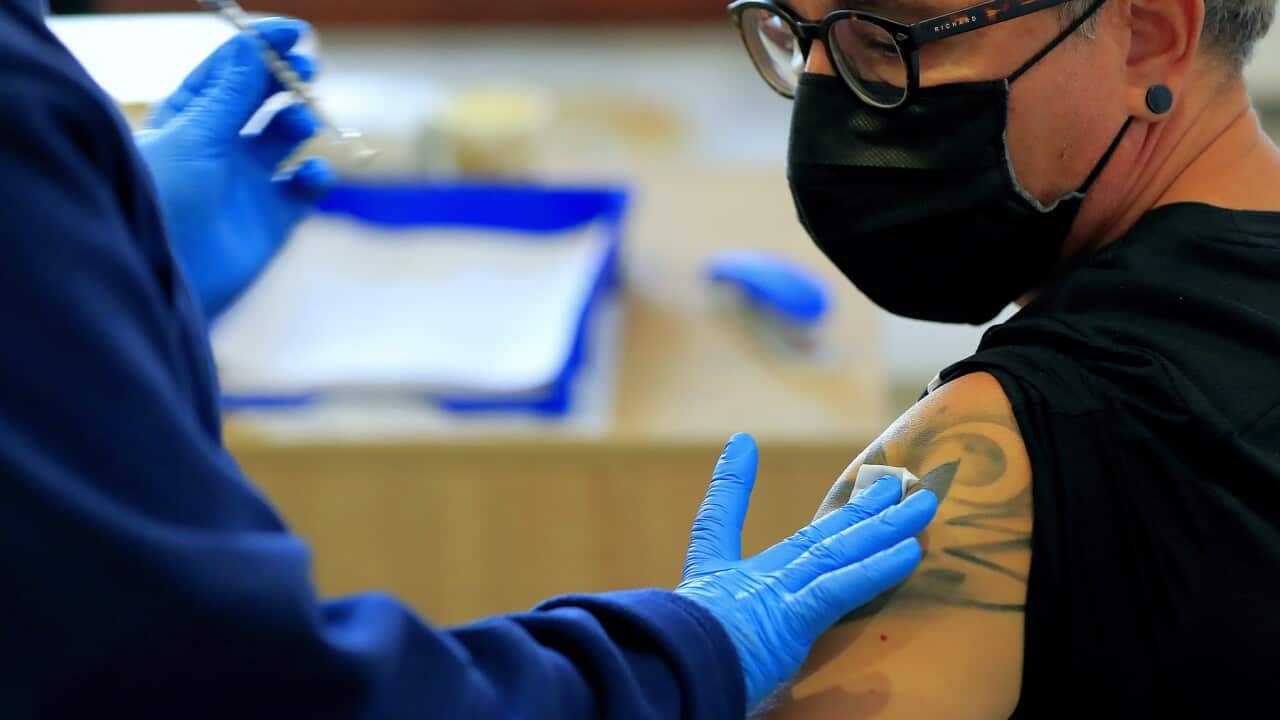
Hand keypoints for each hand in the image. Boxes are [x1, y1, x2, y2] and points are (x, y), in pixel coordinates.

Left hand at [134, 18, 335, 318]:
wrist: (168, 282)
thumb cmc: (165, 204)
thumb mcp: (194, 137)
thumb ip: (232, 93)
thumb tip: (253, 44)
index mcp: (186, 118)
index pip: (227, 69)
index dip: (258, 47)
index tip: (292, 32)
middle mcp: (217, 145)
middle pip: (261, 97)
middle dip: (285, 79)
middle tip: (308, 67)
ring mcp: (247, 182)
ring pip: (286, 137)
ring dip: (299, 123)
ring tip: (300, 125)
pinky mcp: (273, 219)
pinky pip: (305, 187)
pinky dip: (317, 176)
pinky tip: (313, 175)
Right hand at [675, 434, 936, 709]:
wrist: (656, 672)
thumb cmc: (657, 659)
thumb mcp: (670, 632)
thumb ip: (689, 620)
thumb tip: (671, 652)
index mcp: (712, 584)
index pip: (718, 522)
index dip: (730, 482)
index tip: (741, 445)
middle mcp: (749, 580)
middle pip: (813, 537)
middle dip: (855, 510)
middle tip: (889, 484)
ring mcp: (773, 595)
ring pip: (839, 552)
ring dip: (885, 527)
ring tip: (920, 503)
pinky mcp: (791, 617)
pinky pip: (842, 589)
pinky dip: (876, 569)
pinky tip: (909, 549)